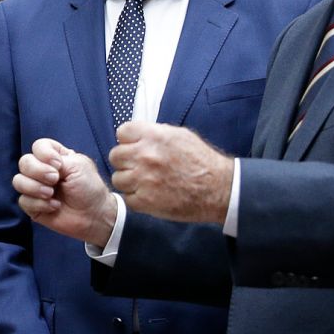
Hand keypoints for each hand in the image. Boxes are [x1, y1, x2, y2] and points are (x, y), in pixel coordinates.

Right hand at [14, 139, 117, 246]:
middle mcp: (42, 170)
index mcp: (55, 157)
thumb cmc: (89, 188)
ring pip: (18, 181)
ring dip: (35, 187)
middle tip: (55, 180)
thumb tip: (41, 168)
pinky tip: (54, 206)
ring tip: (51, 194)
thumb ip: (58, 159)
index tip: (58, 165)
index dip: (44, 154)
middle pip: (24, 162)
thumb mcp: (78, 166)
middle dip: (38, 171)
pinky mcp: (33, 205)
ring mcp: (35, 188)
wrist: (93, 215)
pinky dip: (39, 204)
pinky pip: (23, 201)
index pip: (38, 146)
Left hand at [108, 122, 233, 223]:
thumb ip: (155, 134)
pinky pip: (126, 197)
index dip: (128, 140)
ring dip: (128, 181)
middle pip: (115, 156)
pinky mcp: (145, 201)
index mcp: (154, 136)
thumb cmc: (202, 161)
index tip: (134, 147)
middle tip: (138, 167)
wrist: (219, 189)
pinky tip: (149, 195)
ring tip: (144, 183)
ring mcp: (143, 179)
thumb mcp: (180, 136)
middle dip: (125, 161)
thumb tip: (136, 135)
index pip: (122, 132)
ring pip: (117, 178)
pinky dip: (135, 198)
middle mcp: (146, 156)